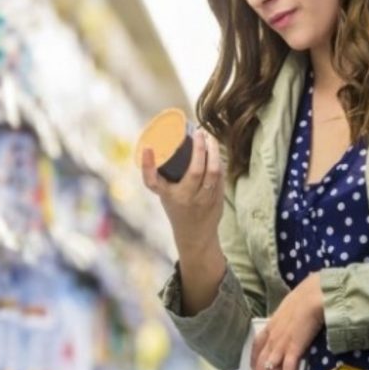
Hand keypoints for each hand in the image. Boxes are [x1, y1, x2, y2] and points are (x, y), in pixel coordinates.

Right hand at [140, 128, 223, 256]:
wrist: (195, 236)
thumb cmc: (177, 208)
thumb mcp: (165, 194)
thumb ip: (162, 175)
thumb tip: (158, 143)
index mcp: (169, 196)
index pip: (153, 182)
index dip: (148, 165)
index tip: (148, 148)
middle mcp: (186, 199)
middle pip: (196, 171)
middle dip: (199, 148)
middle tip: (199, 133)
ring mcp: (204, 200)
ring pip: (213, 172)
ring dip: (214, 152)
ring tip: (211, 138)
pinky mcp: (218, 199)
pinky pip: (220, 176)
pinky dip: (219, 161)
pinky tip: (216, 151)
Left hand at [251, 272, 324, 369]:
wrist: (312, 296)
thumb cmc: (304, 300)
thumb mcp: (288, 313)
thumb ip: (286, 323)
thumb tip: (292, 329)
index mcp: (268, 329)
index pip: (254, 352)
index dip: (258, 368)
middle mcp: (271, 339)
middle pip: (260, 368)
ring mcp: (280, 345)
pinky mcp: (293, 349)